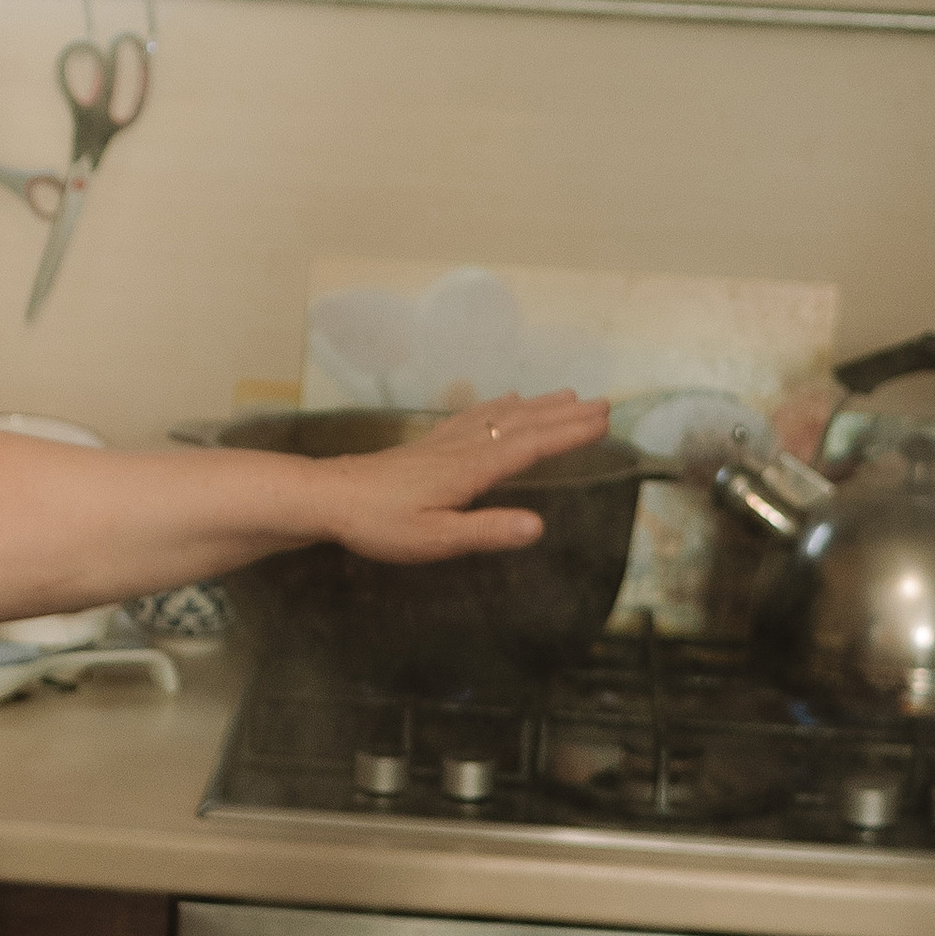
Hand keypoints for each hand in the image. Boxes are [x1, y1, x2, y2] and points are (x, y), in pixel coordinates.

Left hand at [317, 392, 612, 565]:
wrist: (330, 497)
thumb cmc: (380, 524)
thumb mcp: (436, 539)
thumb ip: (487, 532)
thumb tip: (539, 527)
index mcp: (471, 469)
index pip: (531, 446)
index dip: (569, 435)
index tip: (603, 423)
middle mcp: (464, 447)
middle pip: (523, 425)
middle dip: (565, 415)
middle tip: (604, 404)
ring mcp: (446, 441)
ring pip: (501, 416)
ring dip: (539, 406)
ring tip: (568, 396)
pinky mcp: (430, 444)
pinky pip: (475, 415)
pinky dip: (500, 405)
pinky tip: (507, 400)